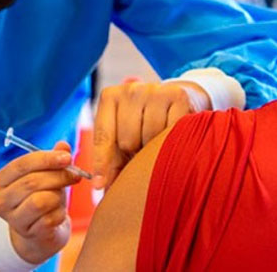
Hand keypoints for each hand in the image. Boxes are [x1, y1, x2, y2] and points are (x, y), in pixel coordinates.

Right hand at [0, 142, 81, 263]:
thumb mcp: (46, 175)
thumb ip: (53, 159)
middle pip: (32, 182)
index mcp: (0, 180)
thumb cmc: (42, 196)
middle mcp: (1, 200)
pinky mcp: (28, 233)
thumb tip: (63, 145)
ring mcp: (13, 220)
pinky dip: (60, 213)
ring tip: (61, 195)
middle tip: (75, 174)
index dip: (46, 159)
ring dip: (58, 195)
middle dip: (58, 176)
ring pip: (40, 201)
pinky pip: (50, 218)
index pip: (21, 165)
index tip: (67, 157)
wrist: (41, 232)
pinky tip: (59, 212)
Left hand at [92, 79, 210, 189]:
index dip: (102, 163)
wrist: (176, 98)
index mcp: (110, 98)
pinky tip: (172, 132)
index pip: (103, 136)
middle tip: (142, 146)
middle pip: (127, 140)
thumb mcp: (124, 136)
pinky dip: (172, 138)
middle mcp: (130, 90)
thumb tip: (102, 187)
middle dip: (134, 151)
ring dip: (154, 146)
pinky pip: (171, 130)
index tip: (99, 184)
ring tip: (157, 139)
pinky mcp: (177, 95)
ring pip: (150, 137)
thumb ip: (112, 159)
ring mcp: (154, 90)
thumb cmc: (143, 123)